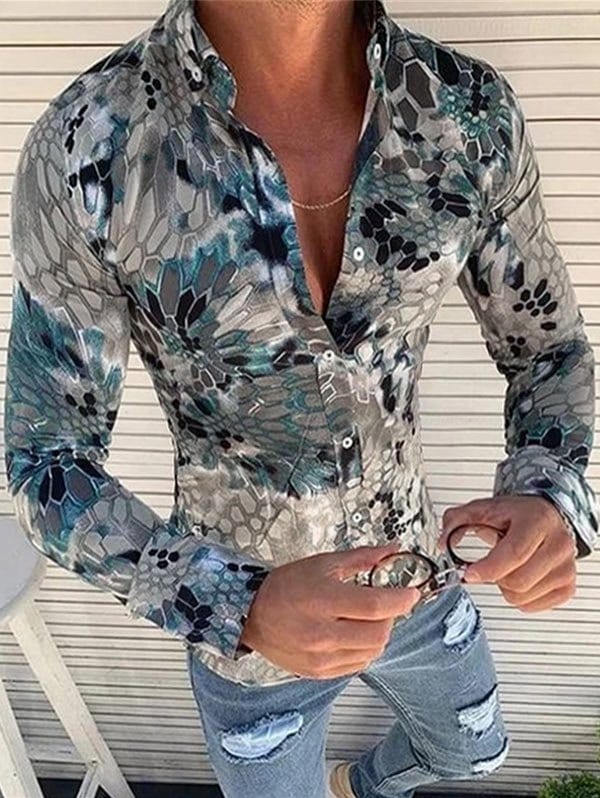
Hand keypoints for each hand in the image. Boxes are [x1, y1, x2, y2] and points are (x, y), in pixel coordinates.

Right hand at [239, 543, 420, 678]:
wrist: (251, 615)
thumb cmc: (284, 587)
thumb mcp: (322, 563)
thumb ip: (361, 559)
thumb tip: (391, 551)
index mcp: (322, 600)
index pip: (375, 605)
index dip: (400, 599)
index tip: (411, 593)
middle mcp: (322, 633)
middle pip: (379, 632)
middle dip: (390, 616)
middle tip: (382, 603)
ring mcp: (321, 657)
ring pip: (373, 651)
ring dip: (379, 633)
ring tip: (365, 618)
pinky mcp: (320, 672)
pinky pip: (358, 664)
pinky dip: (364, 649)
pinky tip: (353, 634)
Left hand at [439, 495, 577, 612]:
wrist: (545, 517)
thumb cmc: (516, 515)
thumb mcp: (483, 509)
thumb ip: (456, 521)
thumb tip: (443, 543)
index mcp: (537, 521)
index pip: (514, 553)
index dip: (488, 568)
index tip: (470, 573)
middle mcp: (558, 544)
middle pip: (517, 581)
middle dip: (495, 577)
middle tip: (491, 565)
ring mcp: (566, 567)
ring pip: (523, 597)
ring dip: (505, 588)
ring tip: (507, 568)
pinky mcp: (567, 586)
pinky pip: (533, 607)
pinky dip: (518, 598)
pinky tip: (519, 577)